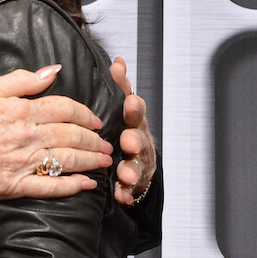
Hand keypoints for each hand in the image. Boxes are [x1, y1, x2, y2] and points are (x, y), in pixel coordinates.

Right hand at [0, 64, 113, 201]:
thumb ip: (21, 80)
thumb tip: (53, 71)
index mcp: (20, 111)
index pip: (65, 109)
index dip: (84, 113)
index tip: (94, 119)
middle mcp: (26, 137)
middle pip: (72, 136)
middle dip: (94, 139)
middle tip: (106, 142)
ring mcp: (21, 164)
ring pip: (67, 161)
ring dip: (91, 161)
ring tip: (104, 160)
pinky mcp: (14, 187)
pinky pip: (51, 187)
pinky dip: (73, 186)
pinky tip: (87, 185)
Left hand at [109, 57, 156, 204]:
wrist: (136, 167)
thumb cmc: (126, 132)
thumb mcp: (123, 111)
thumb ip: (120, 88)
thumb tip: (117, 61)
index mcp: (132, 121)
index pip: (134, 111)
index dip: (134, 106)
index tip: (130, 101)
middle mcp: (138, 140)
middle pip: (138, 138)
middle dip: (134, 139)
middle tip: (128, 141)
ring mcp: (137, 163)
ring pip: (136, 166)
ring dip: (131, 169)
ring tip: (126, 174)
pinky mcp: (132, 184)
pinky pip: (128, 189)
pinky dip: (126, 192)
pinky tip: (122, 196)